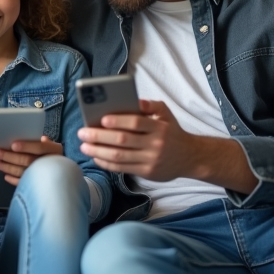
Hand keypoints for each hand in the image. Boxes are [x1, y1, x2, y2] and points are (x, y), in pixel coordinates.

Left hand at [0, 135, 62, 185]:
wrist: (63, 173)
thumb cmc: (51, 154)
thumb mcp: (50, 145)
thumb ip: (40, 141)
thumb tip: (38, 137)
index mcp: (54, 150)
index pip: (40, 148)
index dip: (26, 146)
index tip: (13, 145)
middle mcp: (50, 163)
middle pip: (28, 160)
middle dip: (10, 156)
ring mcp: (44, 176)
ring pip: (23, 172)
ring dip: (7, 167)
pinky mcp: (38, 185)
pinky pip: (24, 183)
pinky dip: (13, 180)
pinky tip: (5, 176)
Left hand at [78, 99, 257, 192]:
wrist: (190, 157)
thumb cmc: (172, 132)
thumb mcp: (166, 114)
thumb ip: (150, 105)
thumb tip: (134, 101)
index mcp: (159, 128)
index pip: (136, 123)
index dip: (118, 121)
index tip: (101, 119)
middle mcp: (155, 145)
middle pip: (123, 141)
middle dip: (99, 137)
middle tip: (82, 133)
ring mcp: (150, 160)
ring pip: (119, 157)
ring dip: (98, 152)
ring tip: (84, 146)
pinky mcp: (146, 173)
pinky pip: (122, 169)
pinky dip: (106, 163)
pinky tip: (96, 157)